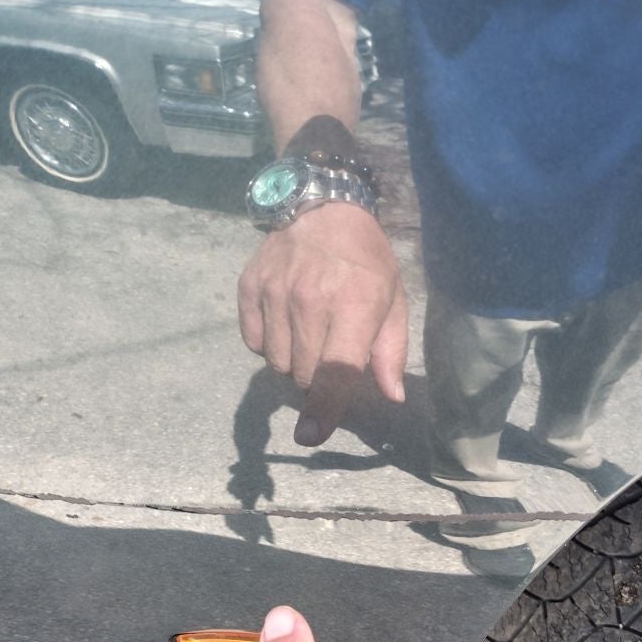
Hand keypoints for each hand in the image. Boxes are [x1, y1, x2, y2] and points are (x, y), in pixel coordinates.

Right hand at [238, 201, 407, 446]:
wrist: (322, 206)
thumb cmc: (366, 259)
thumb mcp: (393, 299)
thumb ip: (390, 351)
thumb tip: (391, 396)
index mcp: (354, 306)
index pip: (335, 371)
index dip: (324, 409)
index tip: (310, 436)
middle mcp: (310, 301)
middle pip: (304, 375)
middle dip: (318, 377)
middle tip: (330, 348)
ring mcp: (274, 293)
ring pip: (276, 362)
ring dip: (293, 361)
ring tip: (308, 331)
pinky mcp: (249, 288)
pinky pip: (252, 342)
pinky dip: (268, 343)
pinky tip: (285, 319)